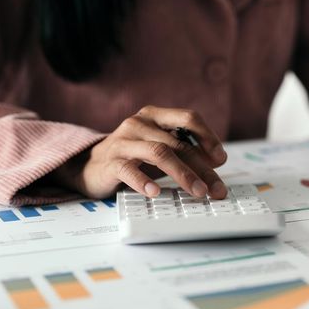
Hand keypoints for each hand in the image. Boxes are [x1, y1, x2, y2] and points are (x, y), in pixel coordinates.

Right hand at [53, 106, 227, 198]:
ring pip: (159, 153)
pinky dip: (144, 181)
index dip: (208, 136)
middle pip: (178, 143)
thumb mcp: (159, 149)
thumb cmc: (132, 157)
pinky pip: (129, 170)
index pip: (188, 118)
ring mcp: (123, 141)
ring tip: (197, 192)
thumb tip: (217, 163)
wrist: (88, 166)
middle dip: (202, 168)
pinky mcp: (110, 162)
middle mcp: (139, 124)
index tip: (221, 158)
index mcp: (155, 116)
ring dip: (183, 174)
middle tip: (216, 188)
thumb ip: (185, 151)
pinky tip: (156, 192)